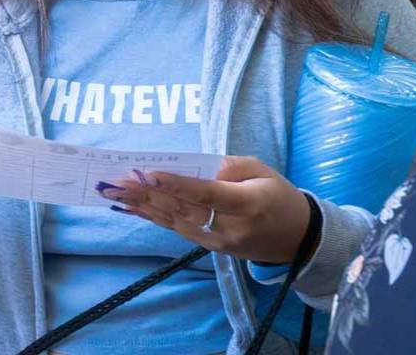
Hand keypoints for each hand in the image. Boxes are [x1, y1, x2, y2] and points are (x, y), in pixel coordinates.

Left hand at [101, 156, 313, 263]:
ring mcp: (219, 242)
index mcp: (247, 203)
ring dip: (143, 207)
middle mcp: (230, 226)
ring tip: (115, 194)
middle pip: (182, 209)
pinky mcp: (212, 248)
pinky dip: (154, 218)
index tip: (147, 174)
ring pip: (175, 221)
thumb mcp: (262, 171)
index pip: (205, 193)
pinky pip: (178, 230)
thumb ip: (231, 166)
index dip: (175, 184)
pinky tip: (133, 208)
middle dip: (146, 194)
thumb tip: (198, 168)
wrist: (300, 239)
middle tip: (116, 182)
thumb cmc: (279, 197)